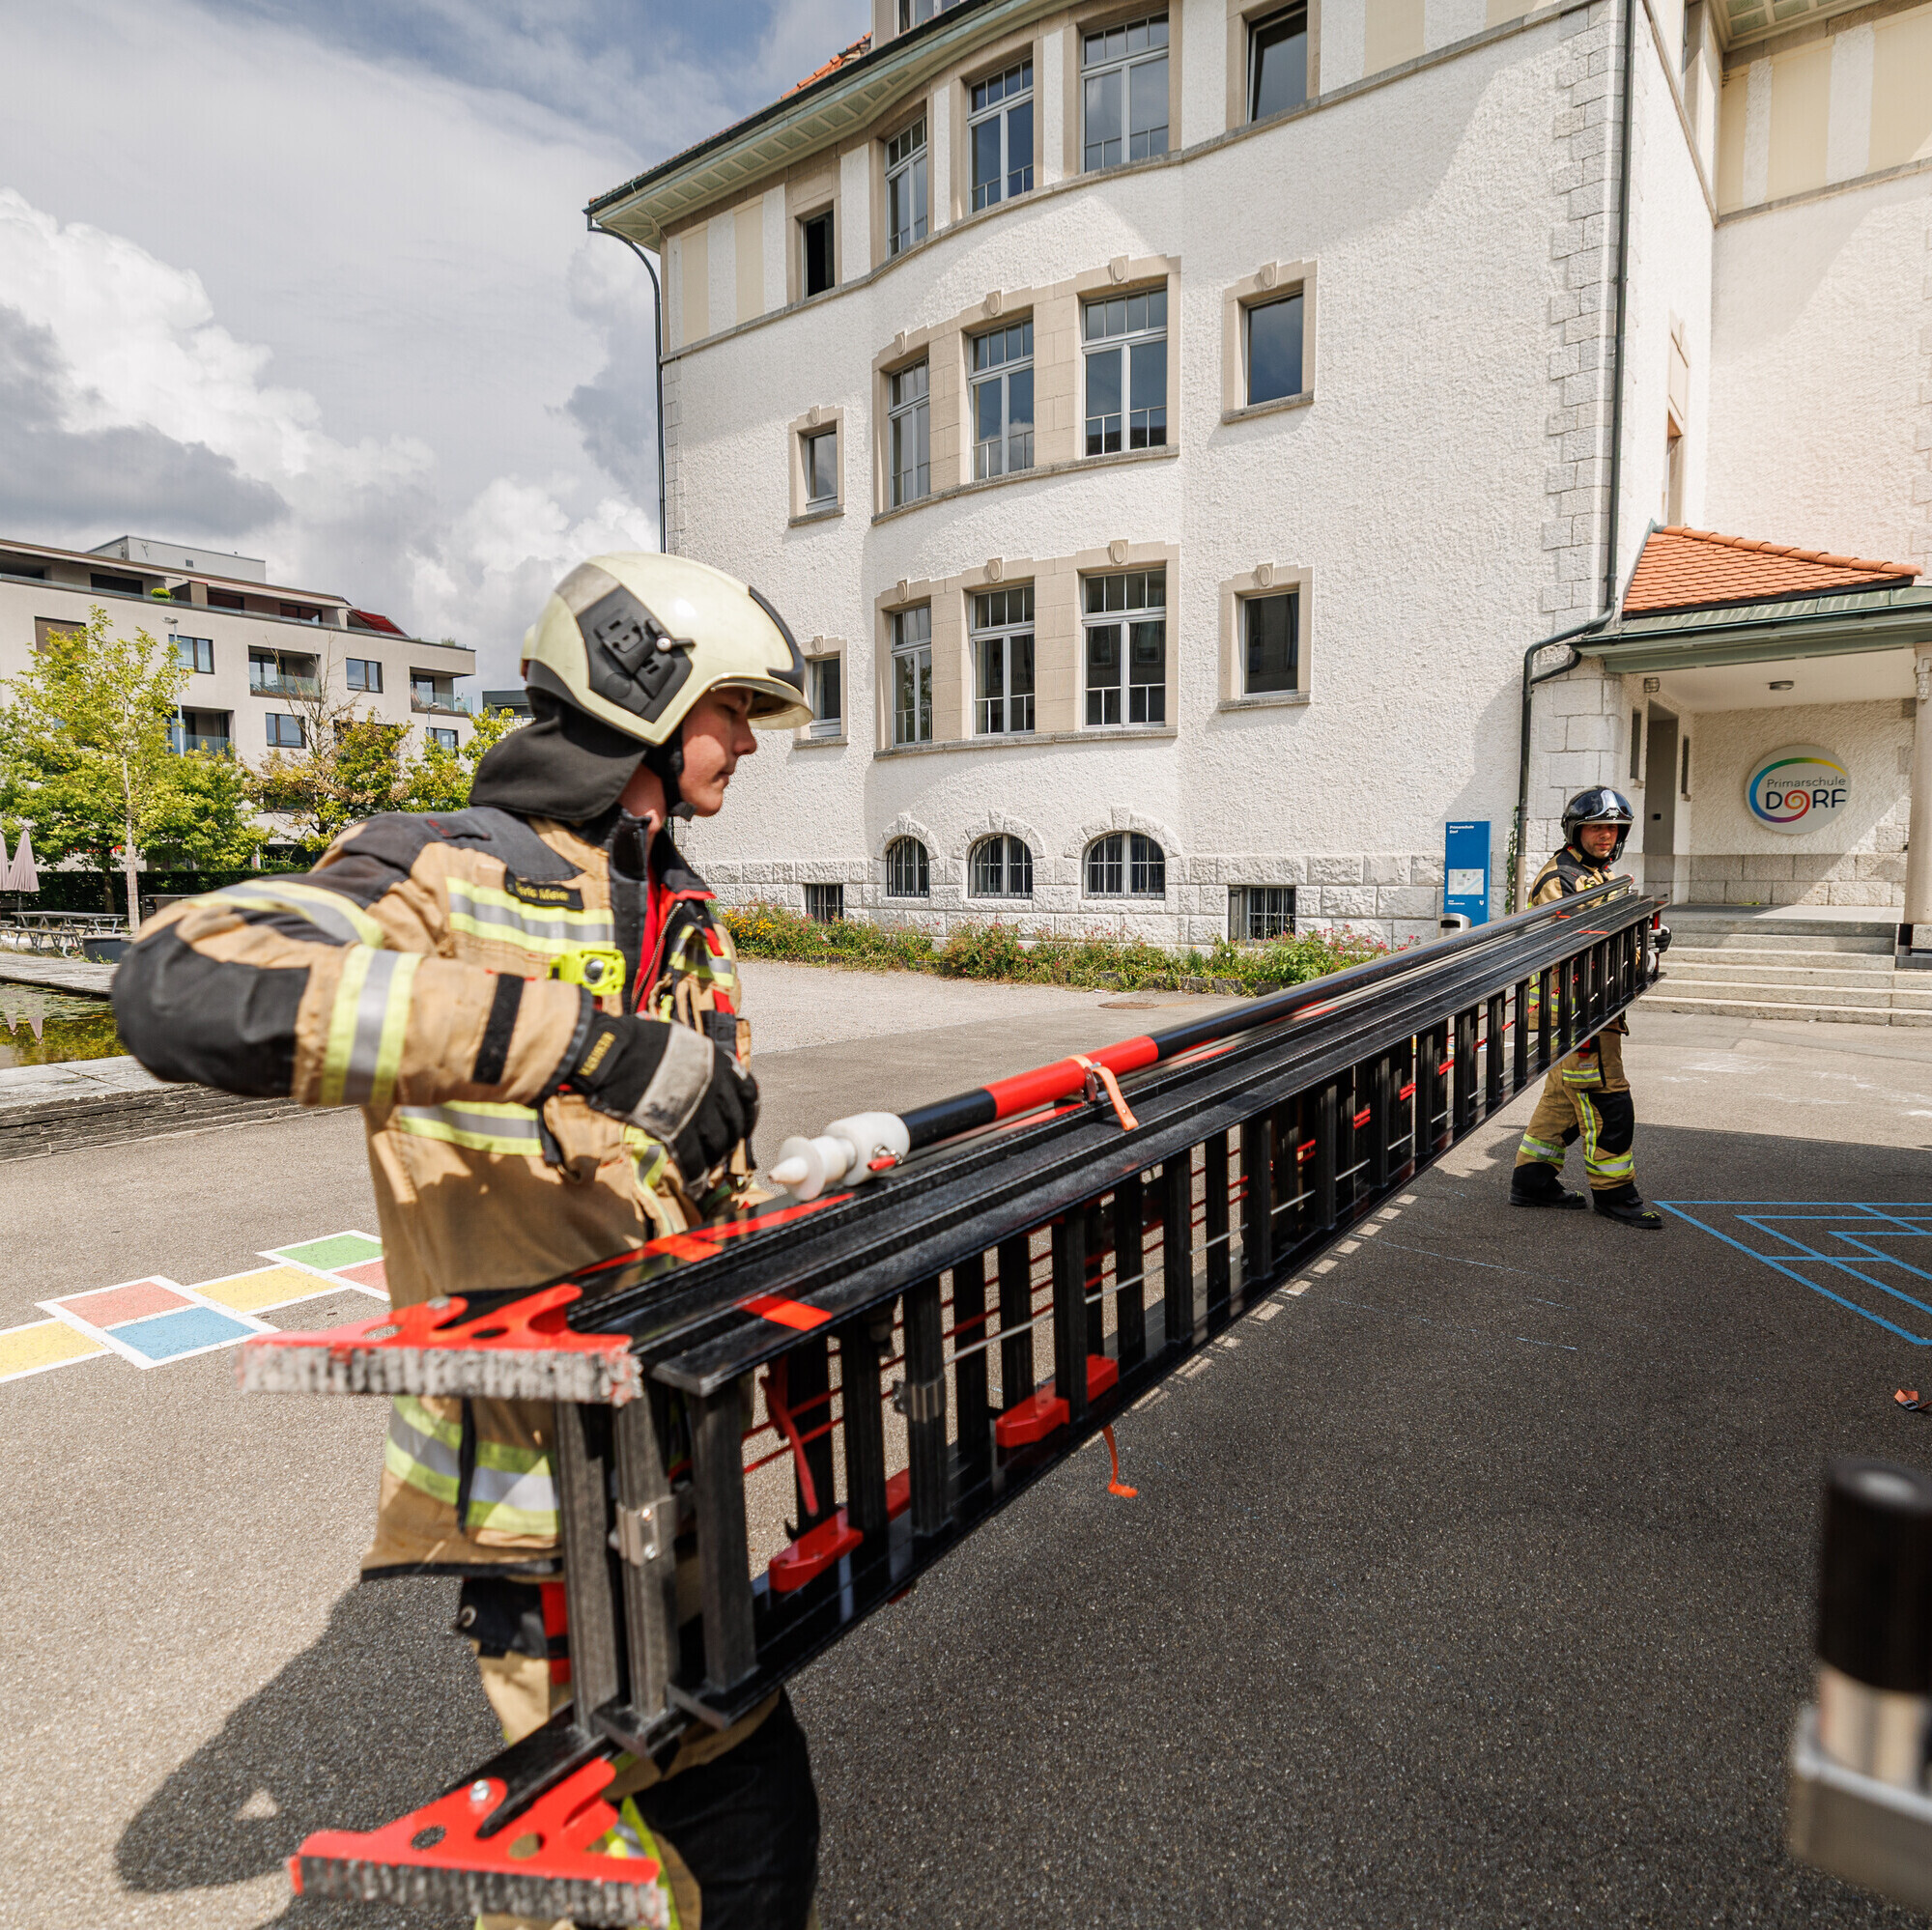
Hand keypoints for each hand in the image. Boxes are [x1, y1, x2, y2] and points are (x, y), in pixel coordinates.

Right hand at [564, 1015, 757, 1179]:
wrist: (615, 1052)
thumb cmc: (640, 1041)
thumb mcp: (683, 1042)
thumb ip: (699, 1061)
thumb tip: (702, 1073)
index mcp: (718, 1064)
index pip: (749, 1094)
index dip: (749, 1114)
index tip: (744, 1125)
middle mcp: (715, 1088)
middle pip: (734, 1124)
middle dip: (731, 1142)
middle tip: (723, 1152)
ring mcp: (697, 1110)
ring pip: (717, 1144)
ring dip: (714, 1160)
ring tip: (709, 1169)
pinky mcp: (676, 1130)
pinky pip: (693, 1160)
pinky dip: (696, 1176)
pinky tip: (694, 1186)